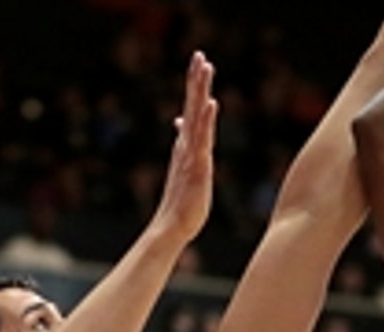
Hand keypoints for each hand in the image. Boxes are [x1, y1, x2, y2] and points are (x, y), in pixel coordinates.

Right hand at [146, 51, 217, 244]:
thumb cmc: (182, 200)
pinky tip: (210, 104)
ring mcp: (191, 153)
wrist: (173, 225)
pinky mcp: (197, 165)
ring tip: (205, 69)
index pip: (191, 109)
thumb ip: (185, 145)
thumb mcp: (186, 168)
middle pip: (192, 106)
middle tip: (199, 55)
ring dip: (200, 91)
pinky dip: (205, 120)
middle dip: (196, 80)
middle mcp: (187, 145)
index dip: (194, 86)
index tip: (198, 63)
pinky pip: (202, 139)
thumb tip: (179, 123)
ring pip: (196, 116)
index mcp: (186, 145)